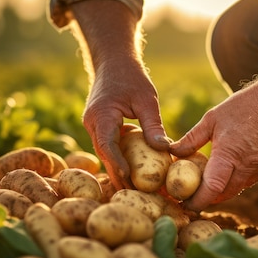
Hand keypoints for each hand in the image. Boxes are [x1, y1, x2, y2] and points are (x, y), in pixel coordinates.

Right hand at [82, 57, 170, 190]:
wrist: (113, 62)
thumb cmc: (131, 77)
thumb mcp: (147, 99)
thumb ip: (153, 125)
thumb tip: (165, 149)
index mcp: (101, 115)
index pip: (107, 144)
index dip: (117, 163)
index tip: (129, 178)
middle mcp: (92, 123)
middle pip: (104, 155)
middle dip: (119, 175)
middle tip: (136, 196)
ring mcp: (93, 126)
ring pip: (105, 154)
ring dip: (118, 171)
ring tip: (136, 192)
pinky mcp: (99, 128)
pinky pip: (108, 148)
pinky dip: (119, 161)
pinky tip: (132, 175)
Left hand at [170, 82, 257, 210]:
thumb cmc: (244, 106)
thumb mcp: (211, 119)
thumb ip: (191, 139)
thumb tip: (172, 151)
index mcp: (229, 155)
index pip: (212, 189)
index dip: (197, 201)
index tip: (184, 204)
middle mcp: (246, 167)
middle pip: (223, 195)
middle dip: (206, 200)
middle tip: (189, 197)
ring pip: (236, 190)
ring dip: (220, 192)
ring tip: (203, 187)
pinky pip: (247, 181)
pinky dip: (233, 182)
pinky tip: (224, 174)